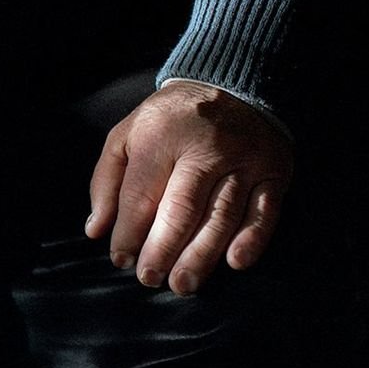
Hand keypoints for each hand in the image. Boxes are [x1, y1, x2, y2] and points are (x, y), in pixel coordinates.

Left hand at [84, 80, 291, 294]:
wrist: (231, 84)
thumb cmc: (171, 120)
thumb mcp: (129, 134)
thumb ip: (107, 180)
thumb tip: (96, 230)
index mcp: (161, 135)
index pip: (141, 193)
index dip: (128, 231)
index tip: (121, 259)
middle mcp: (203, 147)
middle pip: (181, 209)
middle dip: (163, 250)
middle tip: (150, 279)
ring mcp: (241, 160)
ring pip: (221, 216)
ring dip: (201, 256)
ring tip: (182, 284)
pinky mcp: (272, 172)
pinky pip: (263, 212)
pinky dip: (251, 240)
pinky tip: (234, 262)